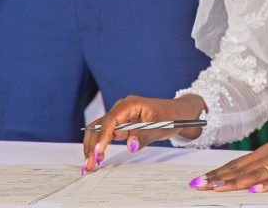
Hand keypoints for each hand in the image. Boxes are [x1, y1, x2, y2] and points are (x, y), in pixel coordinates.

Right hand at [82, 94, 205, 173]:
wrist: (178, 113)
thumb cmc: (171, 116)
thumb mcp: (160, 127)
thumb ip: (143, 136)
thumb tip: (130, 146)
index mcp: (130, 104)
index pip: (111, 120)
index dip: (103, 137)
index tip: (98, 152)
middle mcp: (122, 108)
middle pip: (99, 125)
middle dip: (93, 144)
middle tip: (89, 163)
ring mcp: (120, 115)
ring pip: (99, 130)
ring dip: (93, 146)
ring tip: (91, 163)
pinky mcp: (120, 124)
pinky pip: (106, 133)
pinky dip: (100, 145)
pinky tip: (98, 157)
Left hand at [189, 114, 267, 193]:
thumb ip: (267, 161)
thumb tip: (248, 172)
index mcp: (267, 151)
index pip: (237, 164)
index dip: (218, 172)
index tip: (200, 179)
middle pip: (241, 169)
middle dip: (218, 178)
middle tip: (198, 185)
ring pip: (255, 174)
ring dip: (234, 182)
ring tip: (217, 188)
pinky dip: (266, 184)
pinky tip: (254, 189)